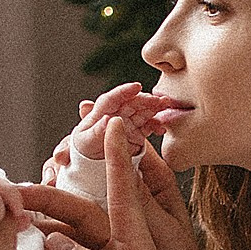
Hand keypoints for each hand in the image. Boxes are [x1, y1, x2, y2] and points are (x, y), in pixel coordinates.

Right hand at [17, 119, 226, 249]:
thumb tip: (57, 241)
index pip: (125, 195)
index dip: (118, 159)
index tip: (113, 124)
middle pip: (85, 211)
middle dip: (52, 196)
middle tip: (15, 189)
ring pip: (74, 230)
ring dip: (47, 216)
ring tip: (14, 208)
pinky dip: (50, 240)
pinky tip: (29, 234)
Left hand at [59, 81, 173, 167]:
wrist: (91, 162)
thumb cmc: (85, 147)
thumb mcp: (87, 141)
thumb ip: (97, 131)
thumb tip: (108, 119)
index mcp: (101, 112)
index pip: (112, 99)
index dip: (124, 91)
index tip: (136, 87)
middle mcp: (116, 114)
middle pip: (131, 103)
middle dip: (145, 99)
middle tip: (158, 100)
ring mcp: (127, 123)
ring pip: (142, 111)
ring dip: (154, 108)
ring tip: (165, 105)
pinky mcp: (136, 133)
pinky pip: (147, 126)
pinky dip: (155, 126)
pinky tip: (161, 129)